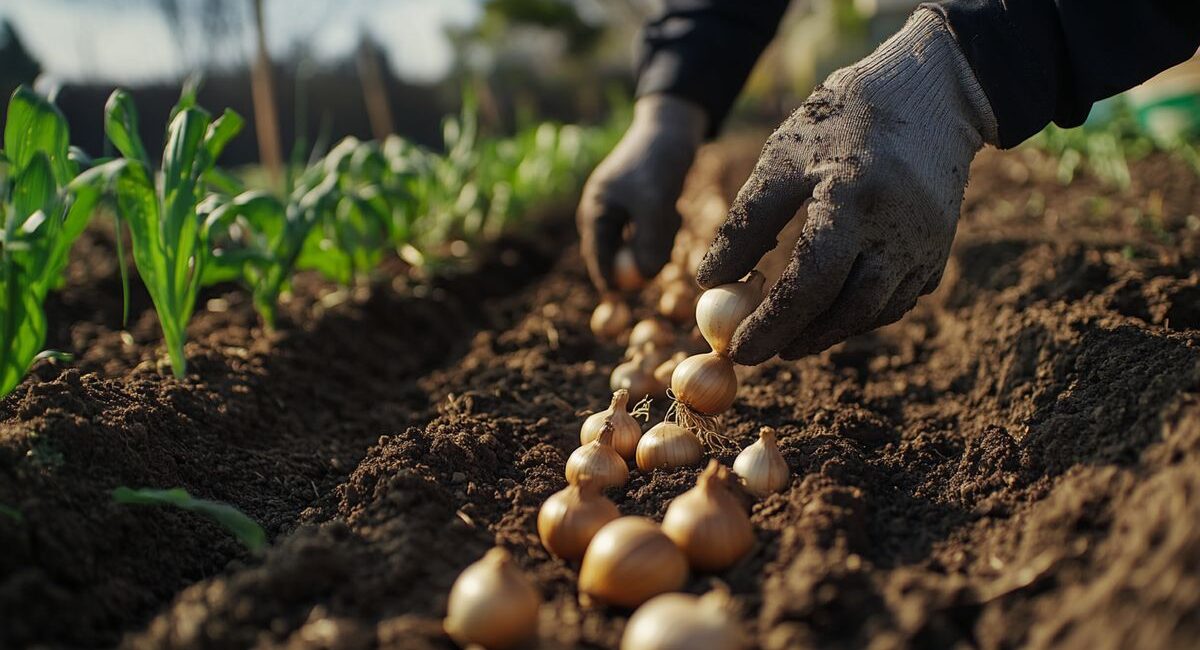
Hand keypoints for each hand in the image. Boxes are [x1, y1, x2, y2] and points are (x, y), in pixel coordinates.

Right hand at [578, 94, 707, 290]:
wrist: (671, 130)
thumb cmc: (659, 164)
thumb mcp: (656, 204)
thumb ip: (649, 242)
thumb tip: (643, 278)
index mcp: (595, 211)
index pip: (597, 258)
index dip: (612, 281)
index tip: (628, 299)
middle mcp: (601, 214)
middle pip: (618, 257)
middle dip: (643, 255)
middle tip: (667, 236)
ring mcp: (619, 213)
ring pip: (638, 248)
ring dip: (658, 240)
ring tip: (672, 213)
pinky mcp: (636, 210)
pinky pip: (650, 236)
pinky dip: (663, 229)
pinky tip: (672, 208)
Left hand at [696, 9, 997, 363]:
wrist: (929, 92)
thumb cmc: (840, 121)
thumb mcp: (781, 159)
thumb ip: (745, 223)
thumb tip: (710, 283)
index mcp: (854, 201)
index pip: (809, 284)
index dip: (770, 323)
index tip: (735, 349)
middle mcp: (900, 231)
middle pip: (848, 310)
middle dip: (799, 338)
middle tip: (757, 352)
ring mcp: (927, 245)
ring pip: (875, 311)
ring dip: (828, 331)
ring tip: (786, 337)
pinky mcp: (939, 251)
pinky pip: (895, 298)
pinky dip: (858, 313)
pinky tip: (828, 311)